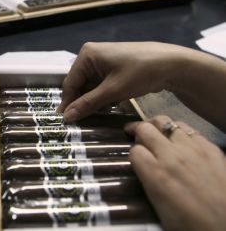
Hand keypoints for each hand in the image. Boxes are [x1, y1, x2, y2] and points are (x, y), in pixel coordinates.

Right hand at [57, 42, 193, 120]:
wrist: (172, 64)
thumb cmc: (140, 73)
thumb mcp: (113, 90)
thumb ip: (88, 104)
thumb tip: (67, 117)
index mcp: (87, 55)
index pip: (70, 82)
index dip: (68, 103)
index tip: (65, 121)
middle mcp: (91, 55)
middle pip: (79, 84)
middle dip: (82, 102)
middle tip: (81, 121)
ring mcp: (102, 61)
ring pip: (90, 86)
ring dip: (93, 101)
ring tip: (97, 115)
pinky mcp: (113, 67)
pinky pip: (100, 84)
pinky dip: (103, 96)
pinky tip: (108, 106)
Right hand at [125, 115, 225, 230]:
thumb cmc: (189, 223)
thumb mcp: (159, 205)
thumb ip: (149, 179)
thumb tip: (145, 164)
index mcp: (156, 173)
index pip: (134, 150)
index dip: (133, 154)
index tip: (136, 159)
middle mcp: (171, 155)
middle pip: (146, 129)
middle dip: (137, 130)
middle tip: (135, 133)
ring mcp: (193, 148)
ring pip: (168, 122)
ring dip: (159, 127)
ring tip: (159, 132)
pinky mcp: (211, 147)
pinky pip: (190, 130)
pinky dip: (181, 133)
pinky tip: (183, 141)